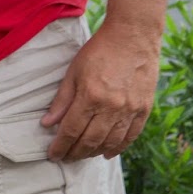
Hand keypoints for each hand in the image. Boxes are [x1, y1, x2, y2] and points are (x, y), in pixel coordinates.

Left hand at [41, 20, 160, 161]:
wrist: (133, 36)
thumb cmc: (100, 50)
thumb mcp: (74, 71)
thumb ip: (62, 100)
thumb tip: (48, 124)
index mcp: (91, 96)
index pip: (71, 131)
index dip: (61, 146)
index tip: (53, 154)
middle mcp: (112, 107)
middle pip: (90, 140)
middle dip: (75, 153)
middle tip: (66, 157)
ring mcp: (130, 109)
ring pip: (111, 142)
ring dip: (95, 152)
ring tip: (83, 155)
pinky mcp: (144, 108)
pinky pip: (131, 135)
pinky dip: (119, 147)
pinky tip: (108, 153)